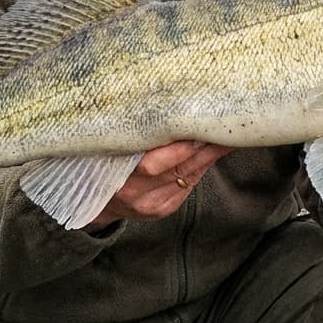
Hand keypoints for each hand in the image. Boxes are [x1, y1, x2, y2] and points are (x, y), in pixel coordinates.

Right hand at [81, 141, 231, 232]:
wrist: (97, 203)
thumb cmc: (103, 167)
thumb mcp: (109, 150)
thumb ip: (131, 137)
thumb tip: (165, 112)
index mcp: (117, 176)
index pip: (154, 162)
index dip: (179, 146)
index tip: (198, 126)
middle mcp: (135, 193)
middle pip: (177, 168)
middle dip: (203, 148)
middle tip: (223, 129)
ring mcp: (150, 204)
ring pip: (187, 177)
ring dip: (208, 157)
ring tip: (225, 138)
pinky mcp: (162, 209)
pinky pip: (187, 188)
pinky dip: (200, 169)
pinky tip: (210, 155)